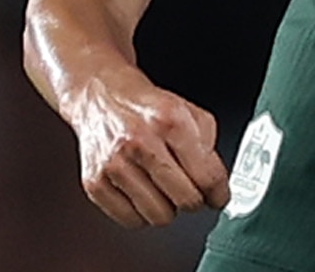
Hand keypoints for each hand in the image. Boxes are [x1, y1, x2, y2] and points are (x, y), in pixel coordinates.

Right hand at [68, 71, 228, 226]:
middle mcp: (141, 141)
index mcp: (170, 120)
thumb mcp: (186, 109)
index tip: (218, 197)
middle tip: (190, 190)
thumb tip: (216, 183)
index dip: (218, 193)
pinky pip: (131, 220)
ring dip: (166, 208)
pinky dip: (140, 213)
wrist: (99, 95)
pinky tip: (141, 193)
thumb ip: (208, 143)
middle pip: (186, 200)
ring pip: (159, 216)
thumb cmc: (143, 106)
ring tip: (162, 189)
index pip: (206, 176)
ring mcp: (116, 164)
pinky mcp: (95, 182)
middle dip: (194, 200)